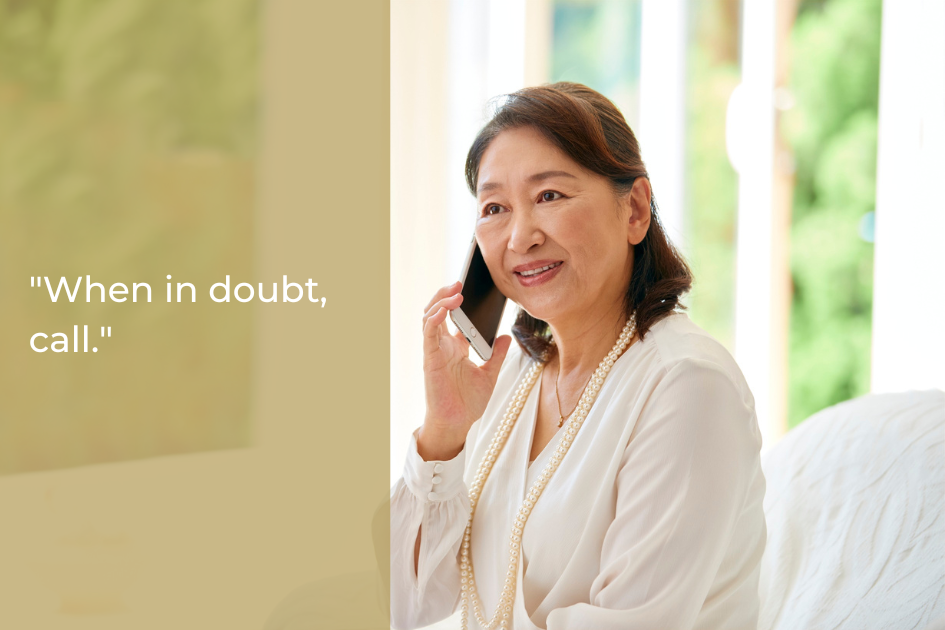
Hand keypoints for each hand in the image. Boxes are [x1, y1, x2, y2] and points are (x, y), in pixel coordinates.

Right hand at [418, 281, 511, 460]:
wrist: (457, 424)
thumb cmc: (468, 403)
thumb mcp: (490, 375)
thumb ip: (496, 355)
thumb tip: (506, 336)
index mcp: (456, 347)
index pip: (454, 317)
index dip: (459, 301)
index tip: (471, 287)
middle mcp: (443, 346)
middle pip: (438, 311)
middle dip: (446, 294)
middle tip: (460, 281)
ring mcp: (435, 351)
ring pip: (430, 318)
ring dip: (440, 302)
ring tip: (455, 291)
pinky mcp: (430, 359)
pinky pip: (429, 334)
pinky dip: (434, 319)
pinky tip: (444, 310)